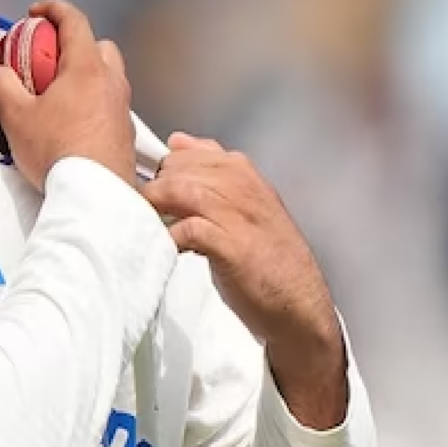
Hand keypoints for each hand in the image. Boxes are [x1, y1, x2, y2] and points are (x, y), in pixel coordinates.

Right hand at [0, 0, 136, 190]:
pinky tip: (70, 125)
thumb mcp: (15, 117)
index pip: (74, 20)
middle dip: (74, 45)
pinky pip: (109, 103)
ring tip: (57, 96)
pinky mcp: (125, 133)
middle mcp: (111, 82)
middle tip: (47, 61)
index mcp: (86, 67)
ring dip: (84, 75)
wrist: (95, 196)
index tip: (35, 13)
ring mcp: (123, 108)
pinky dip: (91, 102)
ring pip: (107, 76)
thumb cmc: (56, 151)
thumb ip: (1, 85)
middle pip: (98, 46)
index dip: (53, 9)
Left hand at [141, 132, 348, 428]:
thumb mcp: (241, 203)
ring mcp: (238, 213)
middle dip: (154, 190)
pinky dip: (169, 238)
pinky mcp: (232, 244)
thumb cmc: (264, 257)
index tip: (154, 197)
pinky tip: (167, 249)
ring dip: (155, 210)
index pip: (184, 152)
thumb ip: (210, 171)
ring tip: (150, 230)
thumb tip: (177, 141)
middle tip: (147, 217)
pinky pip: (186, 228)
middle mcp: (241, 184)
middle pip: (175, 169)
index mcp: (243, 171)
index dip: (161, 174)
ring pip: (177, 191)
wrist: (299, 305)